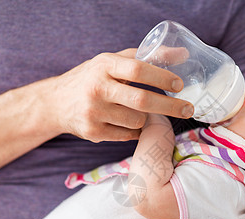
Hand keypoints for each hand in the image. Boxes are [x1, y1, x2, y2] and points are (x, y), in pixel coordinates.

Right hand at [46, 48, 192, 142]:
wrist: (56, 102)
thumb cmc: (93, 78)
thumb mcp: (113, 61)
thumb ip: (146, 57)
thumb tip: (183, 55)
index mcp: (104, 65)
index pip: (138, 69)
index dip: (162, 76)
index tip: (179, 84)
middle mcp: (97, 88)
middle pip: (142, 100)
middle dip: (170, 106)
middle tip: (188, 109)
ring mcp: (93, 112)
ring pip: (137, 121)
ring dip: (146, 118)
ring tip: (138, 111)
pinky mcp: (93, 133)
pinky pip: (127, 135)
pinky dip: (135, 130)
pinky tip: (127, 122)